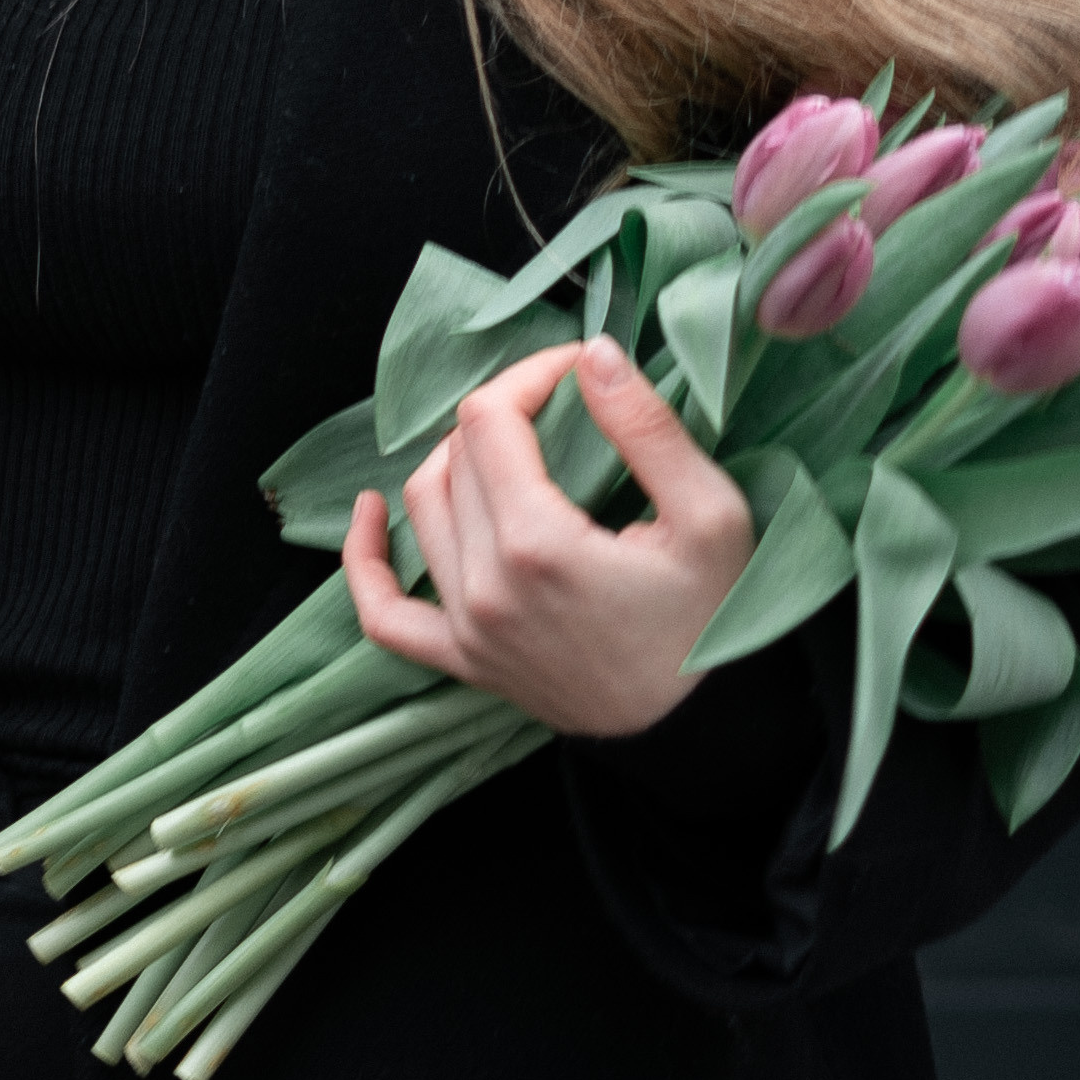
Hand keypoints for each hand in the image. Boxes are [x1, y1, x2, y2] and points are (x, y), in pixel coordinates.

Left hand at [341, 338, 755, 739]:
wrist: (700, 724)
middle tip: (561, 403)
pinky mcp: (462, 661)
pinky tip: (370, 512)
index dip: (529, 374)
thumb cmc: (713, 618)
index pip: (491, 418)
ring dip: (456, 458)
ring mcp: (466, 629)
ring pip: (421, 506)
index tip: (575, 370)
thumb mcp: (710, 515)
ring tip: (507, 444)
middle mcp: (485, 587)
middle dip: (506, 410)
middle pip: (458, 455)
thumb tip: (591, 355)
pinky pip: (383, 612)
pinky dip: (366, 558)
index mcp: (538, 544)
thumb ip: (646, 429)